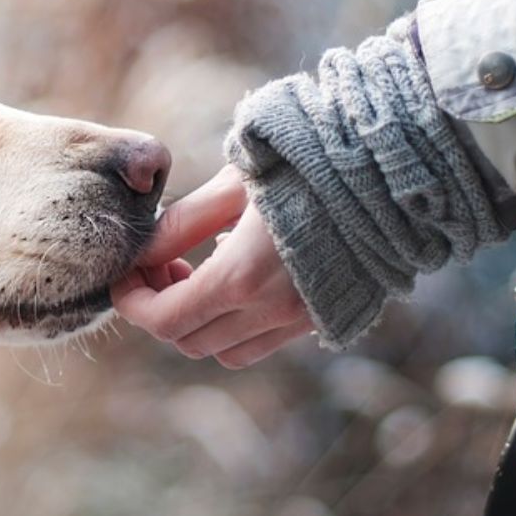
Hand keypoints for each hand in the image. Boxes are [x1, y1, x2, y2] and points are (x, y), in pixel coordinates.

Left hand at [112, 165, 313, 367]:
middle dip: (160, 309)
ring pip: (225, 351)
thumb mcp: (234, 184)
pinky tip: (237, 276)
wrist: (391, 172)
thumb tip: (141, 252)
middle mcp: (272, 311)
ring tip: (195, 272)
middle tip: (160, 265)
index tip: (124, 275)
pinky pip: (262, 342)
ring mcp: (301, 320)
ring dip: (198, 322)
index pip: (164, 320)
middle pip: (188, 341)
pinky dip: (235, 325)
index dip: (132, 302)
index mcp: (242, 277)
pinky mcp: (323, 318)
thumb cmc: (307, 164)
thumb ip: (182, 224)